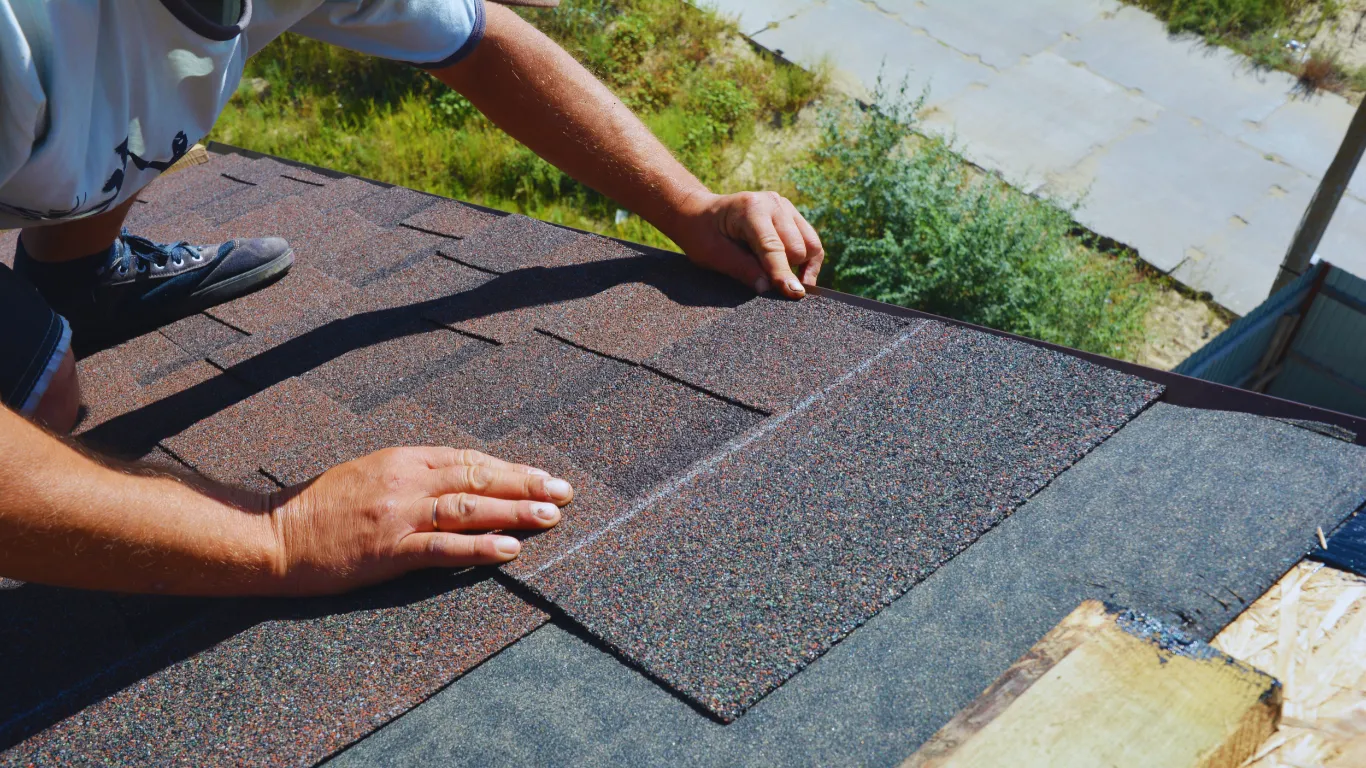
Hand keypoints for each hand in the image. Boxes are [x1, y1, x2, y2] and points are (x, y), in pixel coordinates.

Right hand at [266, 446, 572, 594]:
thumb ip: (414, 475)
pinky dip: (480, 548)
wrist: (273, 534)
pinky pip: (443, 548)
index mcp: (403, 459)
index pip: (469, 460)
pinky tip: (509, 550)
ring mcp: (398, 515)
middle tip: (565, 492)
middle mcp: (406, 481)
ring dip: (514, 513)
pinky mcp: (388, 550)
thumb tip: (461, 480)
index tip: (544, 475)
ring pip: (469, 509)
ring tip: (551, 517)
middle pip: (478, 478)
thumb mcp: (370, 473)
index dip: (511, 469)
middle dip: (526, 486)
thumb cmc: (320, 507)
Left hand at [669, 190, 824, 298]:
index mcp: (750, 209)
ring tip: (783, 282)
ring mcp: (785, 206)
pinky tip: (794, 274)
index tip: (794, 294)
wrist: (699, 213)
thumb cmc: (701, 234)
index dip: (783, 273)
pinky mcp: (791, 214)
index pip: (773, 247)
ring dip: (801, 267)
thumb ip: (741, 269)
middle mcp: (772, 203)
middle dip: (788, 271)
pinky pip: (811, 241)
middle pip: (797, 247)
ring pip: (811, 245)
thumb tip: (768, 288)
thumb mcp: (712, 255)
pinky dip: (806, 260)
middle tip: (769, 286)